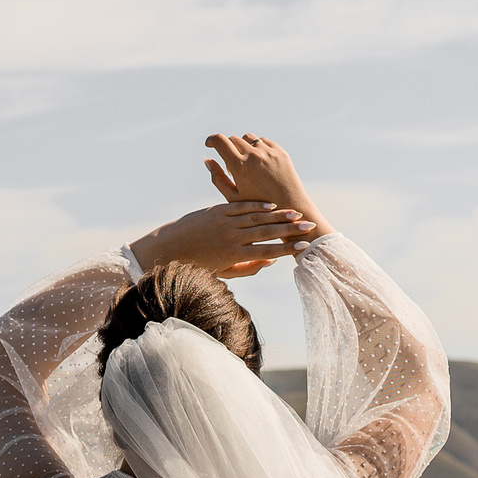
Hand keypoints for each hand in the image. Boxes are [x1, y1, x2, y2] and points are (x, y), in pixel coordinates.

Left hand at [132, 201, 318, 279]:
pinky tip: (271, 206)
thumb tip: (271, 260)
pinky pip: (241, 206)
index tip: (304, 247)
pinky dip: (257, 206)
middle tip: (309, 226)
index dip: (288, 248)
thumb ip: (248, 267)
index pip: (267, 250)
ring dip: (278, 215)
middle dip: (289, 229)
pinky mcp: (217, 210)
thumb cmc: (197, 265)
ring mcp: (224, 222)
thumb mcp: (223, 272)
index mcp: (235, 255)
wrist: (169, 249)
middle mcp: (232, 237)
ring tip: (295, 214)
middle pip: (267, 232)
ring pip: (257, 217)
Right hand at [204, 134, 329, 240]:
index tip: (209, 144)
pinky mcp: (281, 152)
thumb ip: (218, 178)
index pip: (220, 141)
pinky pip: (264, 141)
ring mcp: (269, 152)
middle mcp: (254, 155)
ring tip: (246, 166)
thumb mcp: (233, 197)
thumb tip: (207, 159)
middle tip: (232, 167)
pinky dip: (258, 148)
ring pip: (249, 138)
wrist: (290, 208)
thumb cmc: (258, 208)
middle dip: (228, 148)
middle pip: (234, 139)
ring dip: (243, 147)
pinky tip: (259, 165)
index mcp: (240, 167)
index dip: (212, 140)